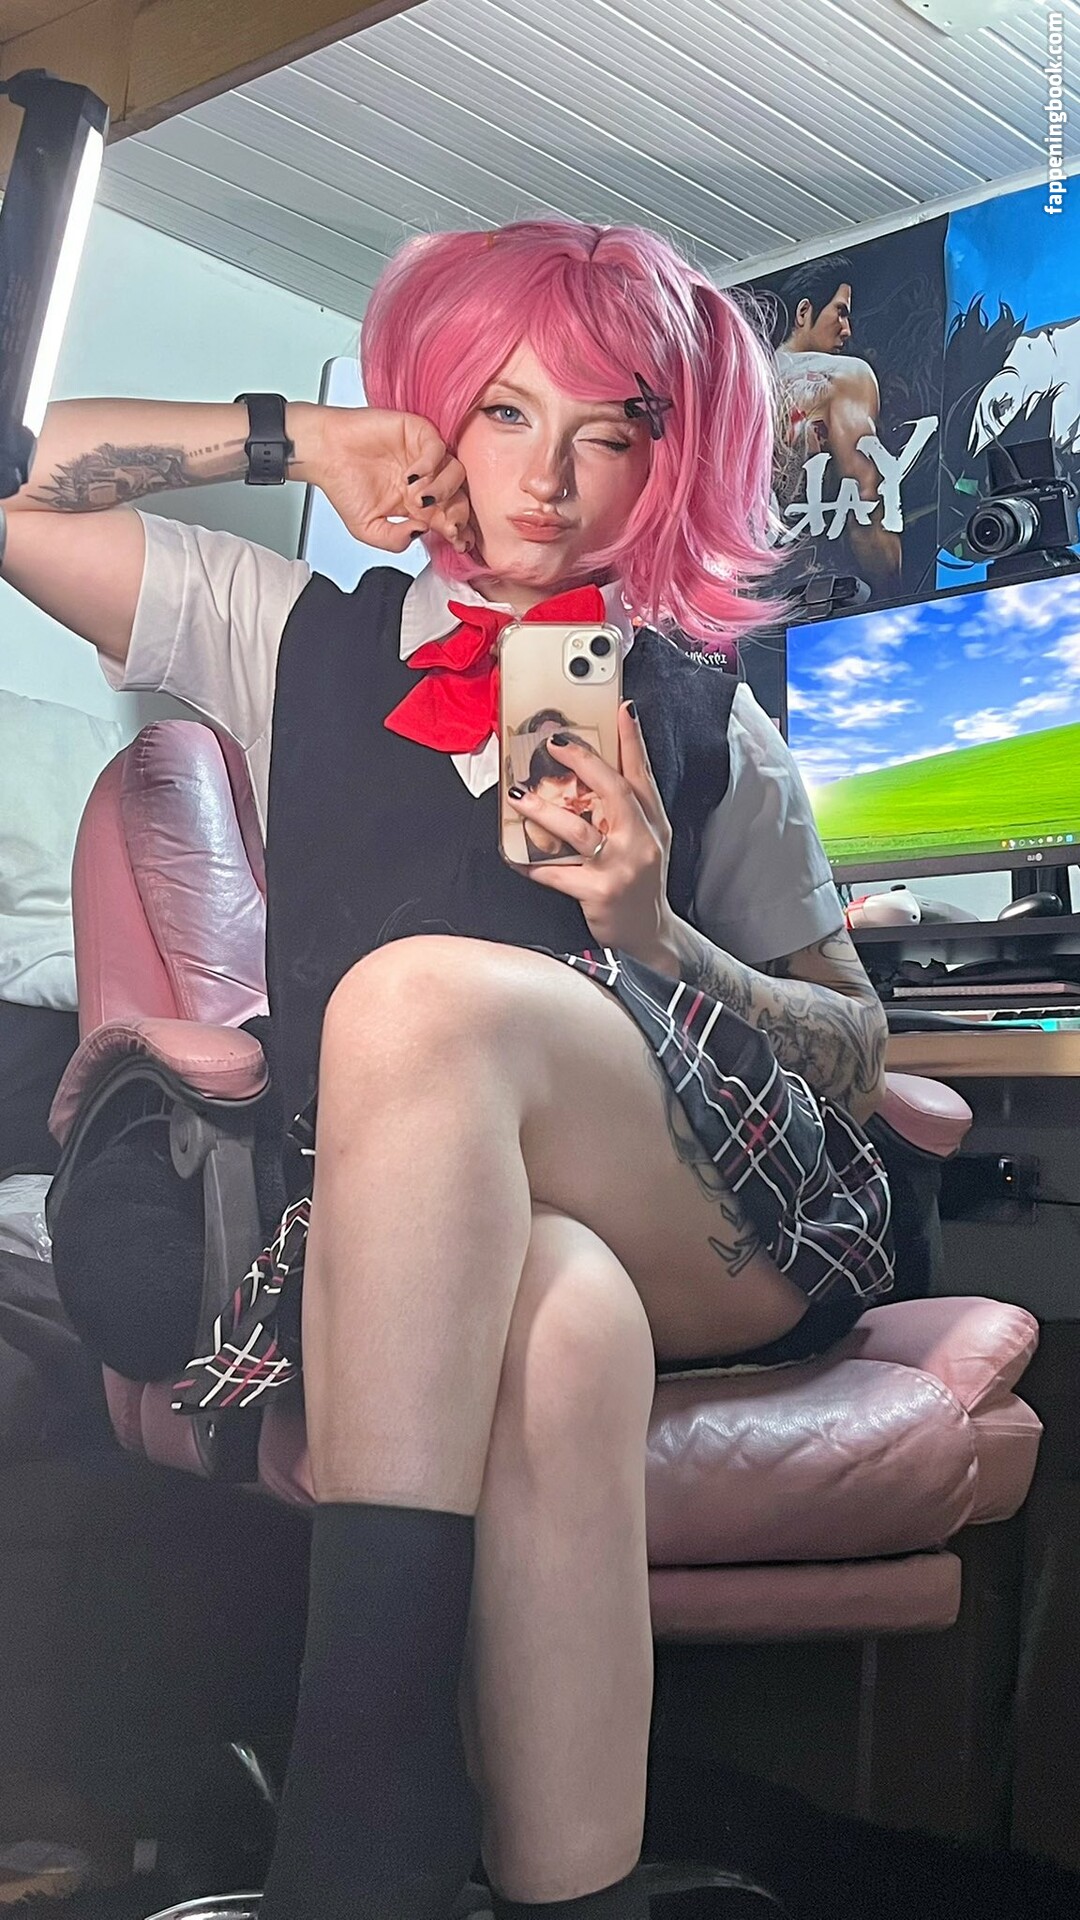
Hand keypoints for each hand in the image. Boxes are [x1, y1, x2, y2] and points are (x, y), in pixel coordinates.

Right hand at [307, 404, 472, 555]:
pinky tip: (411, 475)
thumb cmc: (343, 486)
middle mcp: (427, 480)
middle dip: (456, 514)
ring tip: (417, 498)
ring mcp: (424, 457)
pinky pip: (438, 447)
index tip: (456, 541)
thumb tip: (421, 533)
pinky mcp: (418, 433)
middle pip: (461, 496)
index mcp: (419, 504)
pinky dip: (430, 464)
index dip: (458, 531)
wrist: (324, 454)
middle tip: (444, 523)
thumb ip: (394, 540)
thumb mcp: (367, 528)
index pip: (451, 518)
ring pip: (456, 472)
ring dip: (442, 490)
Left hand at [508, 704, 675, 957]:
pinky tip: (513, 855)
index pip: (642, 774)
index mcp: (652, 822)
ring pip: (577, 829)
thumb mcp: (648, 841)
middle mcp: (640, 839)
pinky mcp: (598, 892)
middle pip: (613, 791)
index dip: (633, 741)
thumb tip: (598, 773)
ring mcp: (620, 867)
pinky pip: (556, 873)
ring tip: (517, 795)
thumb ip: (629, 809)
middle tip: (554, 743)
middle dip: (583, 762)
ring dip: (542, 810)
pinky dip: (531, 863)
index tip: (622, 710)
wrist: (650, 934)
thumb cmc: (640, 882)